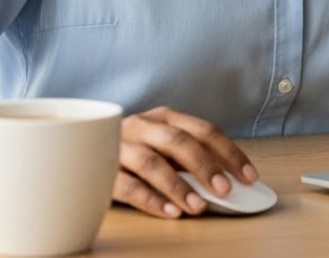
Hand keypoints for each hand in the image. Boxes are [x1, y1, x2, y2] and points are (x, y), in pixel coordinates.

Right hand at [111, 106, 258, 218]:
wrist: (79, 153)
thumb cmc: (135, 155)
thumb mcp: (164, 150)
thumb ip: (190, 162)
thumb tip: (228, 183)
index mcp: (163, 117)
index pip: (203, 130)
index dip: (229, 152)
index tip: (249, 177)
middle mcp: (141, 126)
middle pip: (178, 142)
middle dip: (205, 167)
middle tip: (224, 190)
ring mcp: (118, 147)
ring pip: (151, 163)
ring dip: (178, 186)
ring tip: (197, 207)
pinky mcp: (99, 171)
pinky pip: (126, 186)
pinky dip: (150, 200)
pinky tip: (169, 212)